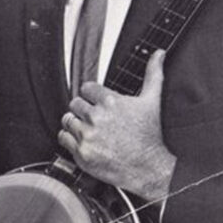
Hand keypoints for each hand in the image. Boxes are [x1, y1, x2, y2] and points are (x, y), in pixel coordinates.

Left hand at [58, 49, 175, 202]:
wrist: (150, 170)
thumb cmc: (150, 136)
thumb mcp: (152, 102)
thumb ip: (153, 74)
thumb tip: (159, 53)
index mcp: (111, 102)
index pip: (86, 88)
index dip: (92, 96)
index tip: (99, 104)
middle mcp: (97, 117)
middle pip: (75, 103)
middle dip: (84, 110)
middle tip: (95, 119)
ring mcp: (88, 136)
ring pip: (68, 119)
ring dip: (76, 123)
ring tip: (90, 130)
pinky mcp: (82, 153)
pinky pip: (63, 137)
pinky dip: (69, 139)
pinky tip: (83, 141)